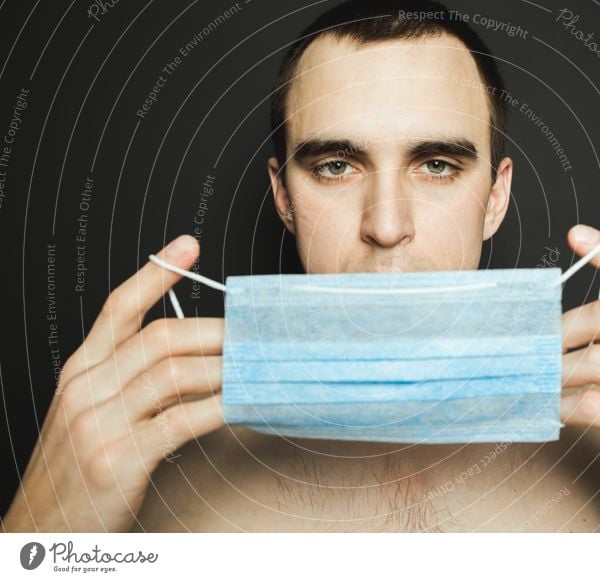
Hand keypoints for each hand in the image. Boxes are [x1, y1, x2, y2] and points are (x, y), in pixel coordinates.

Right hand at [3, 235, 224, 531]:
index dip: (155, 274)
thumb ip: (130, 382)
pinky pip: (180, 420)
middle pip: (160, 336)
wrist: (39, 532)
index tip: (188, 246)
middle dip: (215, 330)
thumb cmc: (74, 470)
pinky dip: (218, 407)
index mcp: (80, 371)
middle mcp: (87, 388)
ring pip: (174, 372)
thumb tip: (195, 360)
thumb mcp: (89, 414)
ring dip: (223, 367)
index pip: (118, 308)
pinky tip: (240, 403)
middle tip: (253, 331)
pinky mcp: (118, 457)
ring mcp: (99, 422)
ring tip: (255, 363)